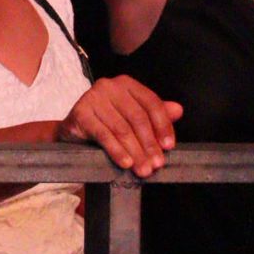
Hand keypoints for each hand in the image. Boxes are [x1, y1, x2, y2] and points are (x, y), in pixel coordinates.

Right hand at [58, 75, 180, 178]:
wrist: (75, 130)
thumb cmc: (108, 122)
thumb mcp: (133, 118)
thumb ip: (155, 114)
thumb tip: (178, 110)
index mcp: (127, 84)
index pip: (151, 103)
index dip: (163, 126)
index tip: (169, 146)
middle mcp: (109, 86)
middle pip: (137, 117)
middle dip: (149, 144)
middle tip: (156, 164)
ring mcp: (92, 97)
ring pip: (121, 128)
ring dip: (135, 152)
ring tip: (143, 169)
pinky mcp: (80, 112)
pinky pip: (103, 134)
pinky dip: (116, 150)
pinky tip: (125, 162)